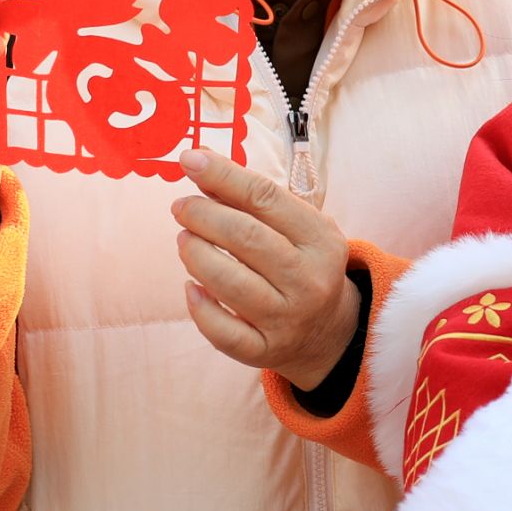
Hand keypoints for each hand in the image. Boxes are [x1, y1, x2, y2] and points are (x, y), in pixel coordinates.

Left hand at [172, 147, 362, 390]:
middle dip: (203, 215)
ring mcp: (288, 319)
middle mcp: (308, 279)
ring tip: (184, 240)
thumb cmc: (303, 264)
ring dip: (195, 255)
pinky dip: (200, 308)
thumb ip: (254, 199)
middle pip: (245, 238)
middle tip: (181, 207)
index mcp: (320, 240)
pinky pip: (224, 332)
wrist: (331, 332)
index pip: (266, 198)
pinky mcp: (267, 351)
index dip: (223, 175)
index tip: (189, 159)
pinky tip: (191, 287)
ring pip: (229, 284)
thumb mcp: (297, 226)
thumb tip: (202, 167)